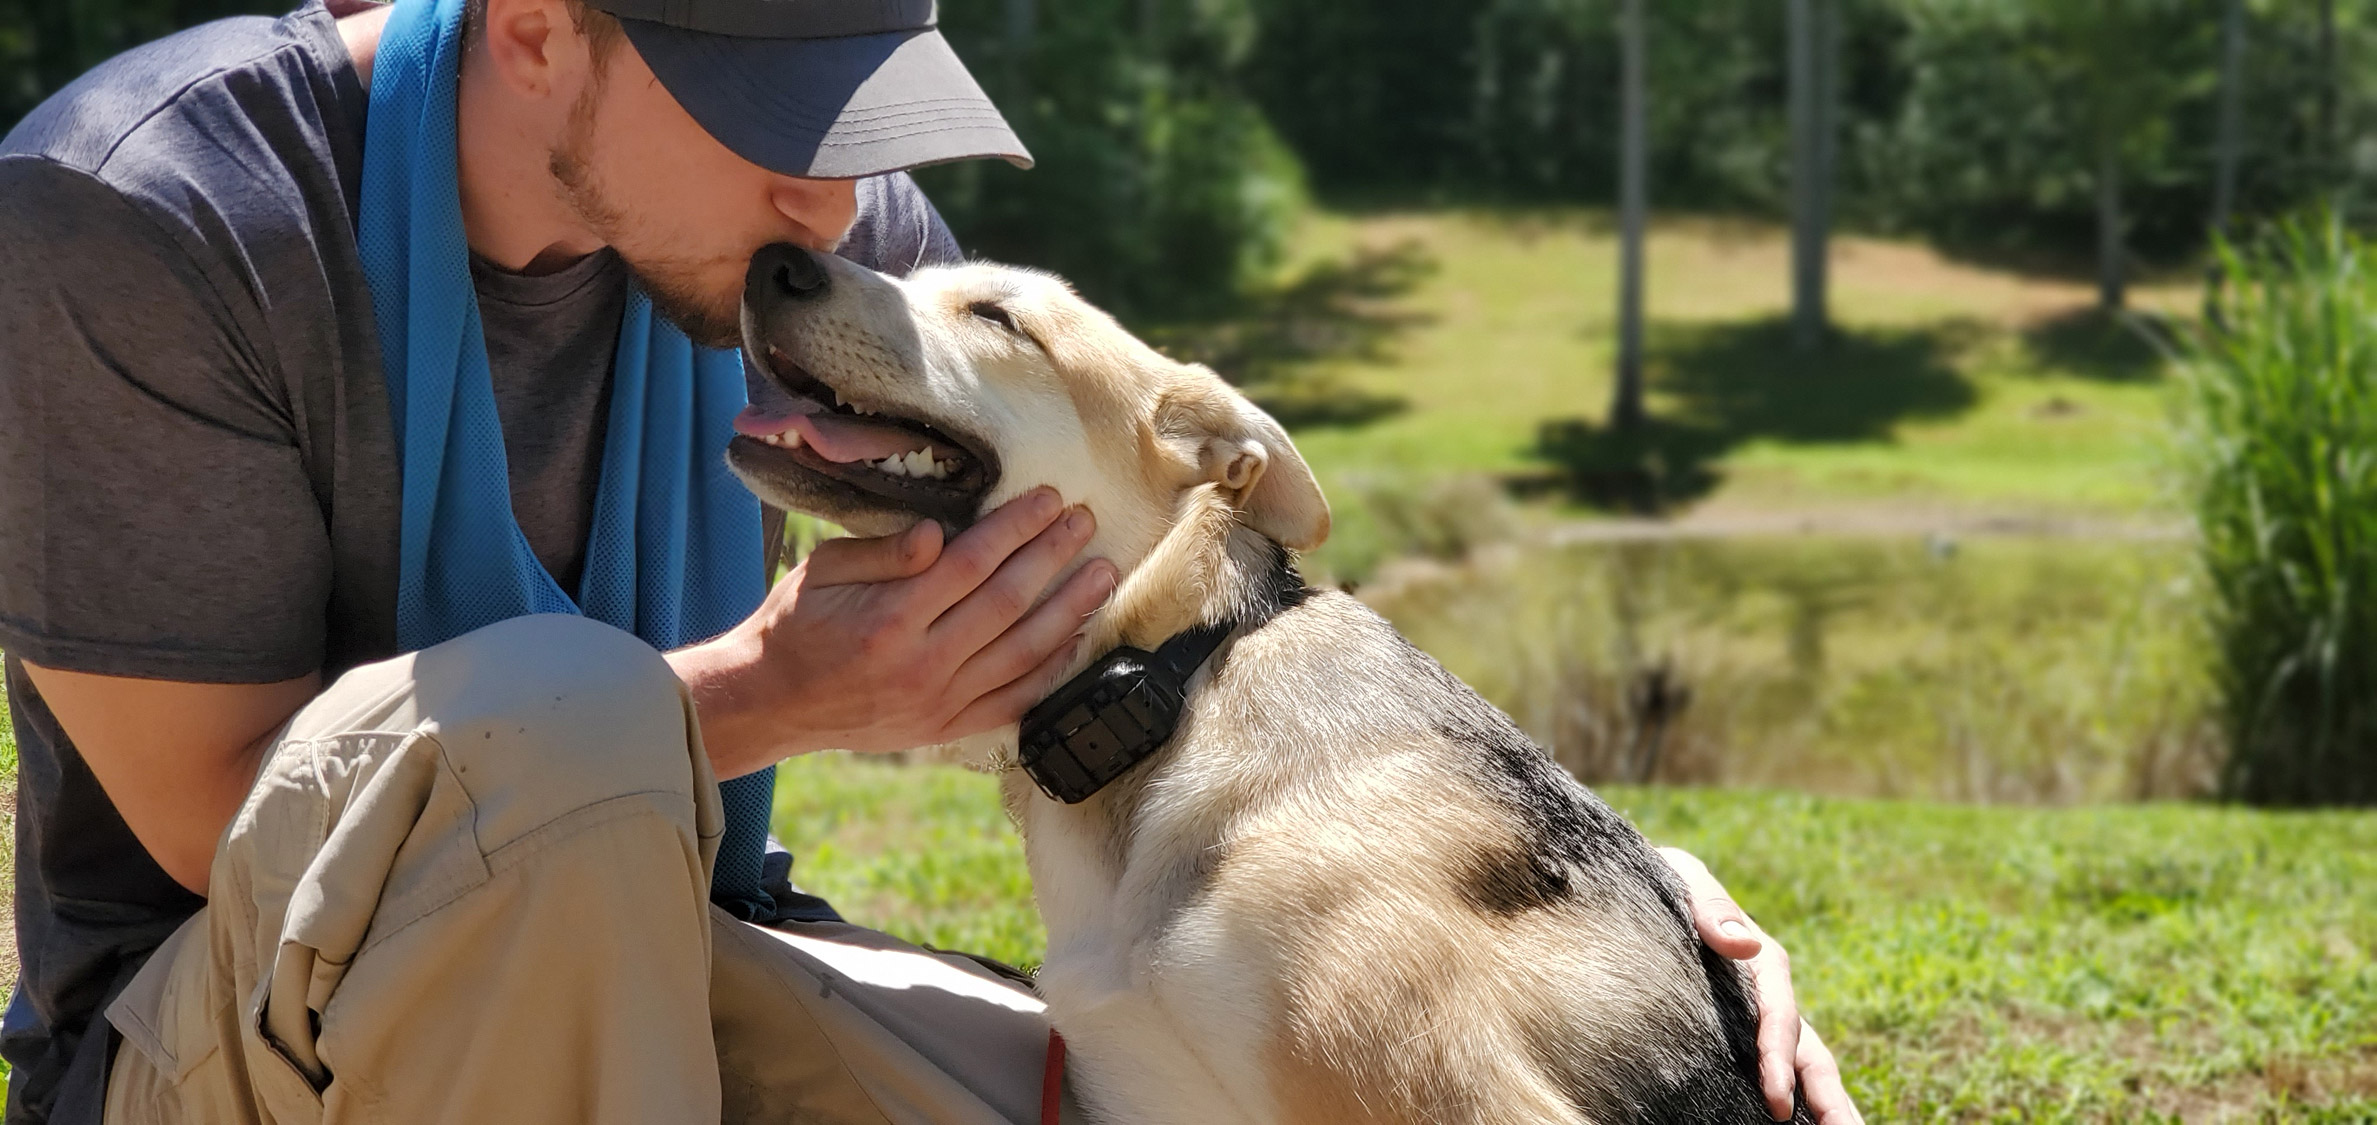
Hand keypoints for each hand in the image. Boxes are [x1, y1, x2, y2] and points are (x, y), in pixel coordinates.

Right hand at [675, 487, 1117, 774]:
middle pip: (1009, 601)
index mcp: (890, 617)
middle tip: (1086, 521)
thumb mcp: (821, 571)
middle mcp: (923, 664)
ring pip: (1025, 652)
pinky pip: (1016, 699)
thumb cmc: (795, 625)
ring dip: (1070, 609)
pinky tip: (1079, 638)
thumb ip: (883, 552)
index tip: (1049, 498)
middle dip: (1054, 556)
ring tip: (1101, 574)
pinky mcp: (948, 728)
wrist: (771, 703)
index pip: (973, 561)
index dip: (1017, 527)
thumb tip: (938, 535)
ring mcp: (940, 702)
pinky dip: (1053, 669)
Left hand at [1658, 847, 1862, 1124]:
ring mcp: (1757, 1019)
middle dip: (1830, 1097)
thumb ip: (1711, 907)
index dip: (1780, 1057)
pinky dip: (1794, 1099)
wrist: (1636, 889)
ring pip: (1802, 1067)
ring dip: (1824, 1104)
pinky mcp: (1737, 1034)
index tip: (1776, 1097)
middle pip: (1809, 1052)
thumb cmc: (1662, 884)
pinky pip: (1770, 1071)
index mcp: (1761, 964)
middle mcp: (1769, 996)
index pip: (1780, 1017)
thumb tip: (1744, 944)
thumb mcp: (1684, 881)